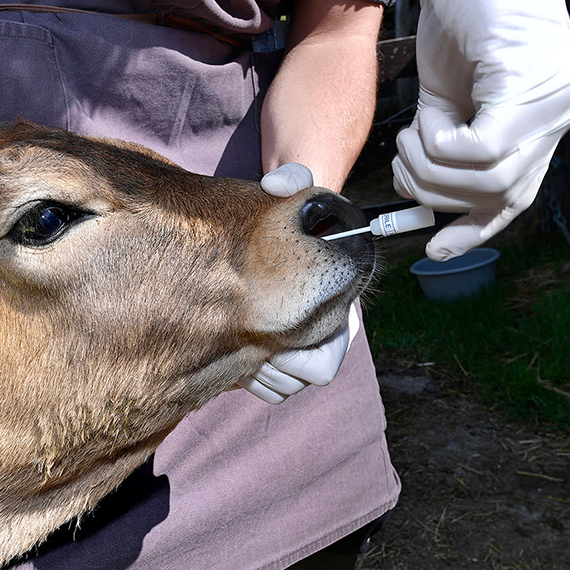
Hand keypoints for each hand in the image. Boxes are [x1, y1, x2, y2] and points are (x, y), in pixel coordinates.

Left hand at [238, 163, 356, 404]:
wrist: (272, 233)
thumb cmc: (290, 217)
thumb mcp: (292, 191)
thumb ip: (290, 179)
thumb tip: (277, 184)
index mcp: (336, 313)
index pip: (322, 366)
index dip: (294, 358)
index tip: (269, 339)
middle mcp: (320, 338)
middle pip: (295, 382)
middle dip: (269, 367)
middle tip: (246, 342)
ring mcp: (295, 350)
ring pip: (279, 388)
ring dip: (255, 371)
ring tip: (237, 341)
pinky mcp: (270, 360)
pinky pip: (264, 389)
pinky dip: (247, 378)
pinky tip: (233, 348)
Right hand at [392, 0, 569, 260]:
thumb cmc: (458, 13)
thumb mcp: (450, 95)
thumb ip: (449, 144)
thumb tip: (422, 197)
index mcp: (543, 119)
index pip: (518, 196)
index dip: (475, 230)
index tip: (436, 251)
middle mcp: (561, 113)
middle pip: (502, 196)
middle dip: (438, 193)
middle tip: (405, 160)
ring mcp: (554, 99)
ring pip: (490, 179)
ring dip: (433, 168)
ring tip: (410, 135)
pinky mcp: (533, 83)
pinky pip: (483, 149)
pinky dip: (441, 145)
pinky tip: (426, 118)